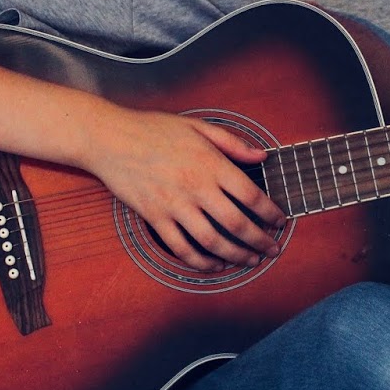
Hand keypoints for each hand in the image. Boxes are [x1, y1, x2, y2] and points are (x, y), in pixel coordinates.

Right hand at [80, 106, 285, 270]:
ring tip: (250, 260)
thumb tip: (262, 155)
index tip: (280, 222)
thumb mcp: (197, 126)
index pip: (250, 195)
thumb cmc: (154, 129)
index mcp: (210, 163)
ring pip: (211, 241)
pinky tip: (215, 264)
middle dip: (260, 241)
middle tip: (273, 250)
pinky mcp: (154, 217)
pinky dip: (201, 261)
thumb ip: (232, 143)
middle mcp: (195, 186)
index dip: (270, 213)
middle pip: (236, 223)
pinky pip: (181, 247)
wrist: (110, 138)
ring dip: (236, 255)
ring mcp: (173, 205)